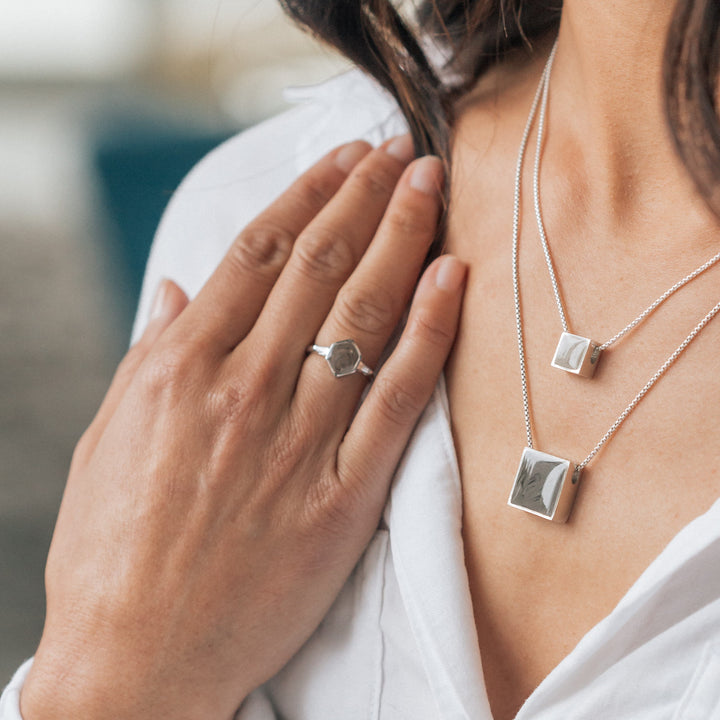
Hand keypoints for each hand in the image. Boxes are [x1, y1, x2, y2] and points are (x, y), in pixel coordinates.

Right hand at [20, 136, 465, 719]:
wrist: (138, 659)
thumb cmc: (111, 551)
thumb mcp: (109, 438)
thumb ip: (149, 355)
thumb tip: (176, 287)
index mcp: (180, 370)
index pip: (260, 253)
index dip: (309, 193)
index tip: (344, 156)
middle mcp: (242, 392)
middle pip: (319, 267)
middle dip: (364, 196)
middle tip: (401, 150)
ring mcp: (297, 443)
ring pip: (362, 316)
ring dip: (402, 239)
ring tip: (430, 186)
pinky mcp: (343, 498)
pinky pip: (397, 399)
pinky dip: (427, 333)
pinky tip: (451, 278)